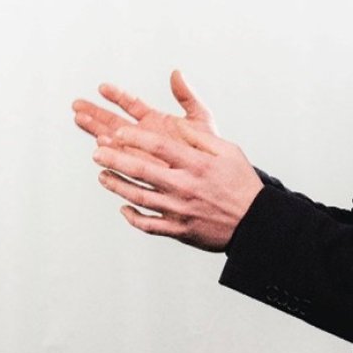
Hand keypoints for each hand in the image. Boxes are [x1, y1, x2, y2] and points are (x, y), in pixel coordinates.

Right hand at [72, 70, 216, 164]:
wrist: (211, 178)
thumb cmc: (207, 150)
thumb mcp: (201, 119)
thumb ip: (187, 96)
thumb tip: (176, 73)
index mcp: (154, 120)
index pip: (131, 104)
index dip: (116, 95)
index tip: (102, 88)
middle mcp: (142, 135)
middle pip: (113, 120)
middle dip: (95, 112)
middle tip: (77, 105)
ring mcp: (138, 151)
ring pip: (112, 138)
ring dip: (95, 128)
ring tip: (79, 118)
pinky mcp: (138, 167)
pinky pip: (120, 157)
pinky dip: (110, 150)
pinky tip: (99, 143)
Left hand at [91, 114, 263, 251]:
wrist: (256, 223)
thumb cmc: (241, 183)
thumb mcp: (228, 151)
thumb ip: (199, 136)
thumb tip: (176, 123)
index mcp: (196, 164)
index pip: (158, 146)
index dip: (134, 138)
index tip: (116, 132)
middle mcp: (184, 186)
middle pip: (141, 171)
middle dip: (115, 160)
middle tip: (96, 153)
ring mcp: (179, 210)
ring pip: (139, 197)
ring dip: (116, 186)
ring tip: (102, 176)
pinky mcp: (179, 230)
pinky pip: (148, 225)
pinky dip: (132, 217)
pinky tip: (122, 208)